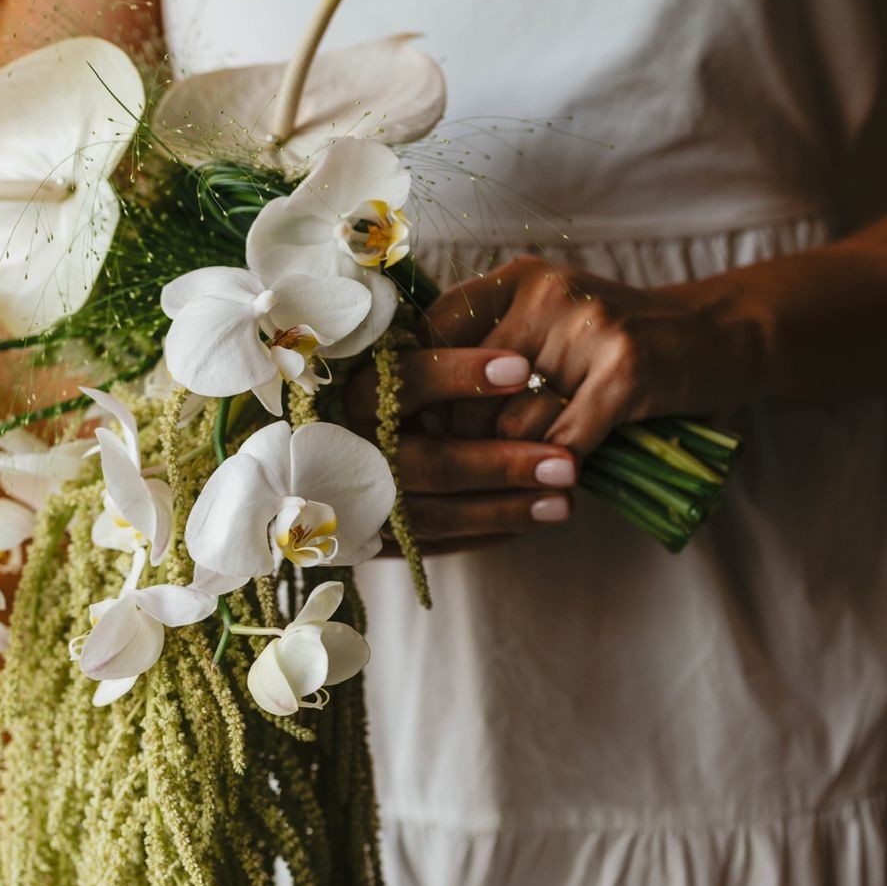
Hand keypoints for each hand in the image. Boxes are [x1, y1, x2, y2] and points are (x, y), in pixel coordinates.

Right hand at [342, 342, 578, 553]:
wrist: (319, 445)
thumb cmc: (374, 378)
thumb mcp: (389, 350)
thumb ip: (432, 342)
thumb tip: (510, 345)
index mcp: (348, 390)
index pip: (406, 380)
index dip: (463, 374)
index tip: (523, 366)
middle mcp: (347, 450)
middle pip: (429, 463)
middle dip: (502, 464)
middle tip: (567, 463)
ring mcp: (356, 502)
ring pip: (435, 514)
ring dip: (505, 509)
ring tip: (565, 501)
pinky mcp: (371, 538)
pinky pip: (435, 543)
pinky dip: (486, 531)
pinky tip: (534, 518)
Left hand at [424, 257, 763, 452]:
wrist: (719, 338)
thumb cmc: (618, 349)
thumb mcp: (548, 329)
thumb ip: (486, 354)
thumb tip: (416, 420)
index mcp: (515, 279)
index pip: (433, 338)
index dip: (423, 396)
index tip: (425, 432)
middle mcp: (546, 293)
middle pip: (466, 397)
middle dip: (469, 447)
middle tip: (484, 471)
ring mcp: (587, 327)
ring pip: (512, 430)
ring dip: (520, 467)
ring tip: (535, 474)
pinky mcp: (625, 370)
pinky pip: (563, 445)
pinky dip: (558, 475)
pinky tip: (563, 483)